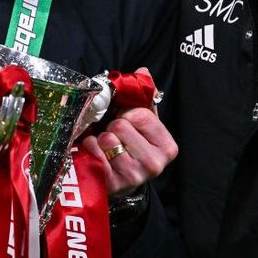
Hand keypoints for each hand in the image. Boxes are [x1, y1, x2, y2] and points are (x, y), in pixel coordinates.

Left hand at [81, 69, 176, 197]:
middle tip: (114, 132)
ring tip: (106, 144)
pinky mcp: (112, 185)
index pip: (141, 115)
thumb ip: (144, 96)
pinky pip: (94, 154)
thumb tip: (143, 72)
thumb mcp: (143, 121)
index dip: (127, 112)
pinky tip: (96, 153)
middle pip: (121, 126)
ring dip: (101, 138)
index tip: (125, 117)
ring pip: (107, 140)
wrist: (121, 178)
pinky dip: (91, 148)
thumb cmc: (133, 144)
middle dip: (113, 125)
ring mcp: (134, 177)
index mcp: (167, 146)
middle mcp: (155, 164)